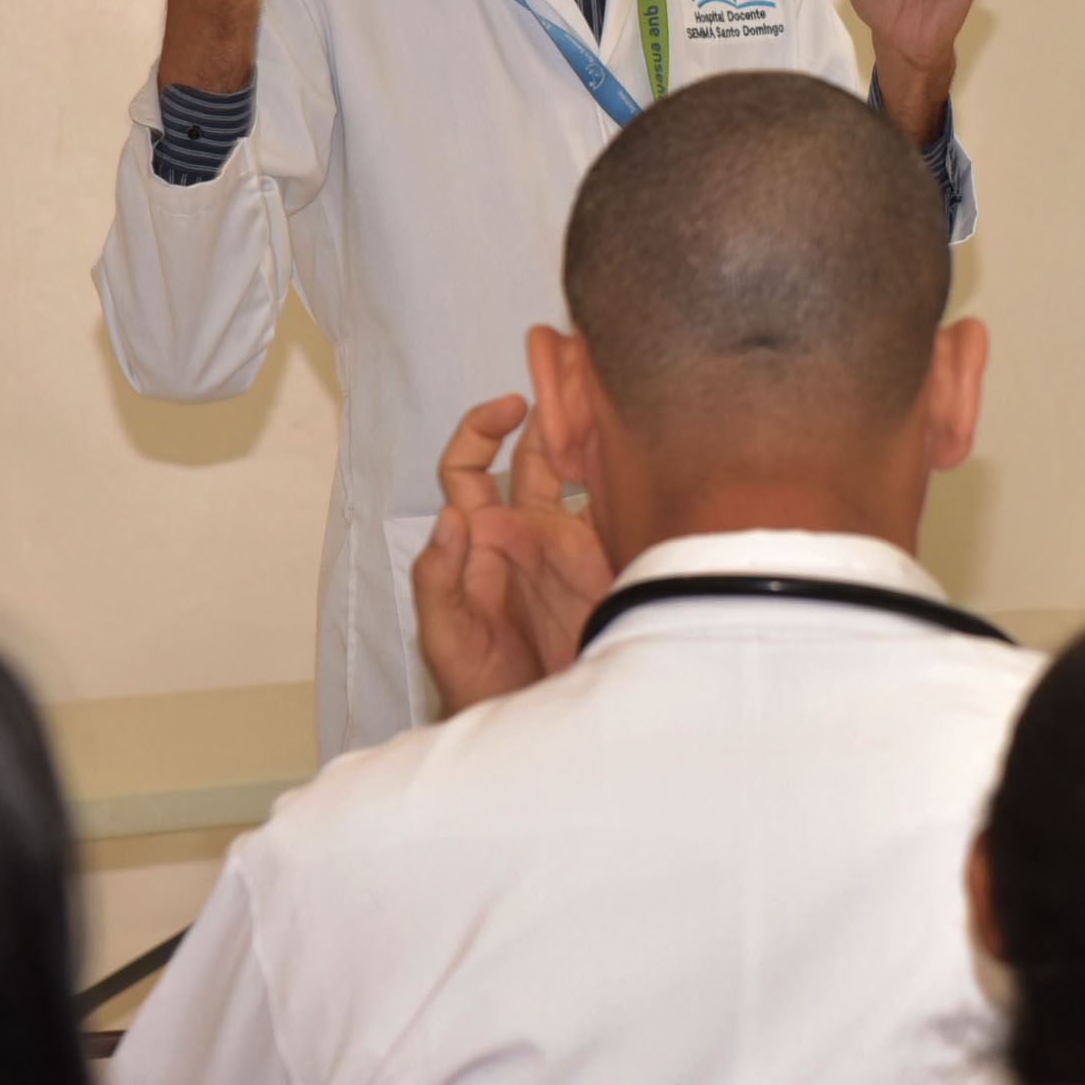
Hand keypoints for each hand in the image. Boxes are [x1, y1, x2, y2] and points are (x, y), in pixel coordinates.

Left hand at [412, 394, 614, 715]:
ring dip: (590, 430)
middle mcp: (523, 536)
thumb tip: (453, 517)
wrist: (531, 723)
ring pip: (578, 474)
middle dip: (548, 405)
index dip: (482, 430)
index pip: (470, 470)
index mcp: (480, 543)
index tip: (510, 406)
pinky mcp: (605, 566)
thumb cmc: (480, 687)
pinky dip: (627, 475)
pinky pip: (615, 512)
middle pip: (531, 455)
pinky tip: (643, 445)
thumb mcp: (446, 638)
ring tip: (609, 387)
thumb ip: (441, 579)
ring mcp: (566, 549)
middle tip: (571, 360)